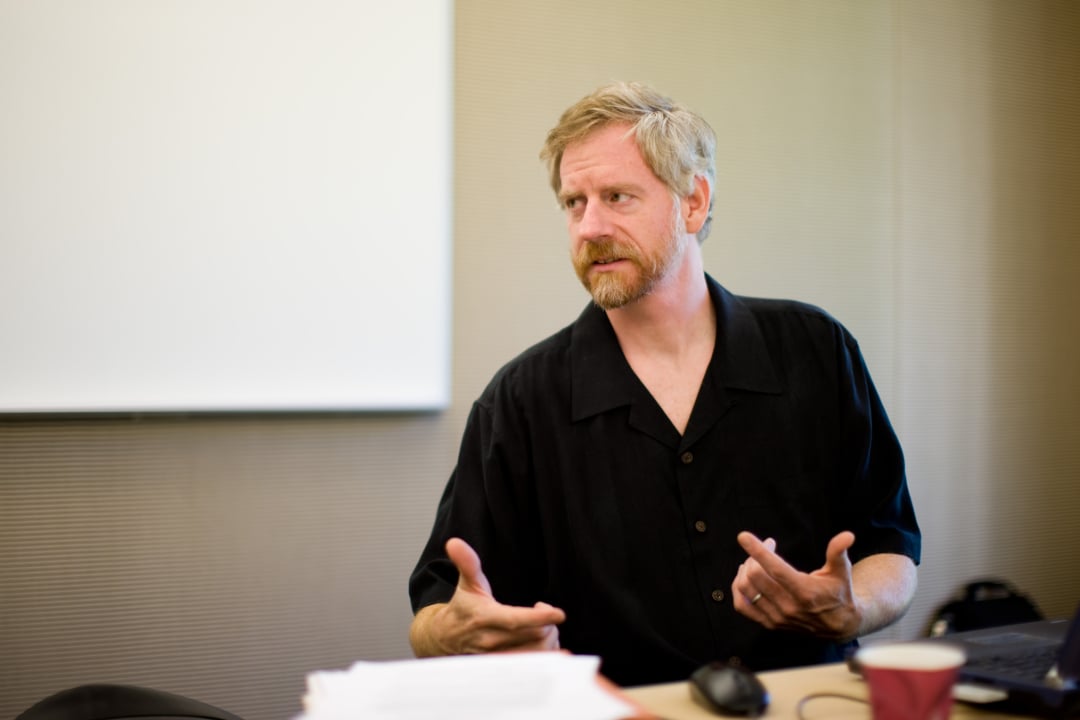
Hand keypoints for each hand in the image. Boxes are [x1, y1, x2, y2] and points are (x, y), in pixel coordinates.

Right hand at [409, 537, 565, 656]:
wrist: (446, 639)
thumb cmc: (463, 608)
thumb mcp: (466, 583)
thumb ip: (466, 562)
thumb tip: (454, 542)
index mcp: (484, 618)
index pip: (515, 620)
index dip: (539, 617)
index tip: (559, 613)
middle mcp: (491, 641)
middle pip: (534, 636)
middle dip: (548, 623)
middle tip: (544, 611)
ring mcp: (498, 658)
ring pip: (537, 654)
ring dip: (550, 639)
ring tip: (543, 626)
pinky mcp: (504, 668)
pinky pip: (533, 667)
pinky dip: (546, 655)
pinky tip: (544, 642)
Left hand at [731, 530, 859, 639]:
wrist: (839, 624)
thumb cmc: (839, 592)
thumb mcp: (841, 571)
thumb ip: (838, 552)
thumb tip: (848, 535)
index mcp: (805, 592)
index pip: (775, 569)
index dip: (758, 550)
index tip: (743, 536)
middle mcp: (789, 607)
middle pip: (755, 576)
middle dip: (755, 555)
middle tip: (766, 546)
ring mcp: (777, 617)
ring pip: (746, 589)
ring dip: (745, 569)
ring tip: (754, 560)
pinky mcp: (770, 623)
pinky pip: (742, 606)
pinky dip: (737, 589)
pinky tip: (744, 576)